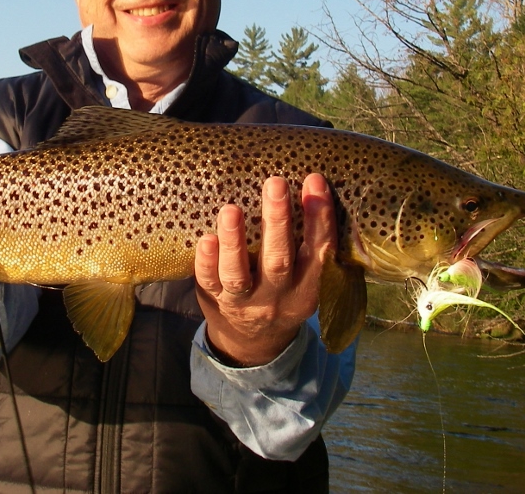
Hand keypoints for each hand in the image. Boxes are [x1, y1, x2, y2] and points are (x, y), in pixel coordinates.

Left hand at [194, 173, 336, 366]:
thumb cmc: (283, 294)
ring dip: (234, 241)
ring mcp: (245, 302)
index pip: (319, 252)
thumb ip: (307, 246)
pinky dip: (207, 261)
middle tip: (276, 183)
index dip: (319, 217)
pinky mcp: (216, 301)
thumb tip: (309, 186)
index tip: (314, 181)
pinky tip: (206, 238)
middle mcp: (278, 298)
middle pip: (279, 260)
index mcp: (308, 289)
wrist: (253, 343)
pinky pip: (209, 282)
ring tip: (231, 209)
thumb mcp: (305, 280)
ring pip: (238, 274)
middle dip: (278, 220)